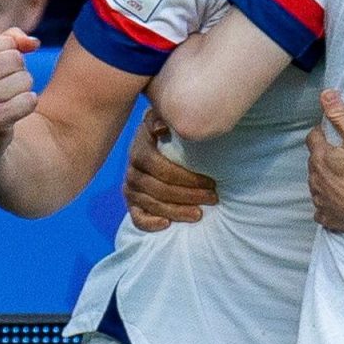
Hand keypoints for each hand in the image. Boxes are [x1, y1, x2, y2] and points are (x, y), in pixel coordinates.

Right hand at [0, 28, 40, 161]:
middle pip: (16, 60)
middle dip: (19, 75)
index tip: (0, 75)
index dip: (14, 57)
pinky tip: (13, 117)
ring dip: (24, 93)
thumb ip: (13, 40)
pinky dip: (27, 107)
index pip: (8, 43)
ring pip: (25, 79)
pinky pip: (29, 100)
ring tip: (6, 106)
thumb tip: (31, 42)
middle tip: (5, 93)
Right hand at [122, 109, 217, 231]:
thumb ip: (160, 118)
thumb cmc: (166, 133)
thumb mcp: (162, 119)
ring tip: (200, 214)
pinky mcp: (131, 203)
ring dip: (178, 211)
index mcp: (139, 152)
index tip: (212, 182)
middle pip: (160, 189)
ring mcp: (130, 189)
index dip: (188, 178)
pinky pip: (137, 218)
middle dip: (190, 196)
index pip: (163, 170)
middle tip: (213, 198)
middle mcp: (132, 172)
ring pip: (152, 205)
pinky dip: (150, 223)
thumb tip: (161, 127)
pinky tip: (167, 225)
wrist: (150, 145)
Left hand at [307, 89, 343, 237]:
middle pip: (314, 161)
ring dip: (326, 179)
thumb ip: (341, 116)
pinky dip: (328, 203)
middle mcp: (315, 179)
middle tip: (343, 155)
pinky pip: (321, 208)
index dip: (323, 133)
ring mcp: (320, 200)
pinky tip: (340, 201)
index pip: (312, 138)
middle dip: (324, 156)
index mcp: (320, 158)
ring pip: (316, 184)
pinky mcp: (328, 217)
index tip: (334, 134)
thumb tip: (325, 94)